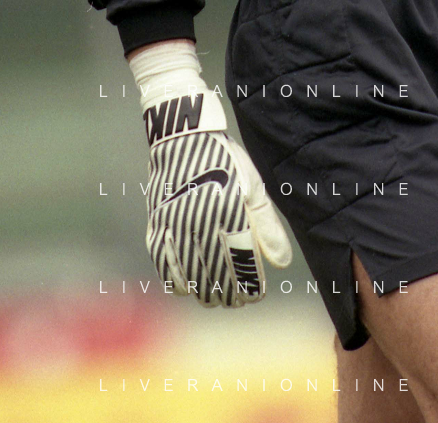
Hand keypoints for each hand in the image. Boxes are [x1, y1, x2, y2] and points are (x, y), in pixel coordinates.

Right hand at [130, 40, 291, 305]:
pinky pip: (164, 266)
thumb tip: (281, 262)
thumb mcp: (253, 186)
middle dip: (231, 295)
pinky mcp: (156, 226)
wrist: (182, 138)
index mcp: (228, 212)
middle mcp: (200, 223)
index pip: (241, 265)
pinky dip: (177, 282)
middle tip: (240, 299)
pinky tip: (189, 286)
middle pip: (215, 278)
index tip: (258, 293)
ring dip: (205, 293)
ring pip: (189, 278)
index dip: (251, 287)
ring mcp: (174, 227)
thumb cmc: (225, 160)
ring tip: (218, 297)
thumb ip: (267, 226)